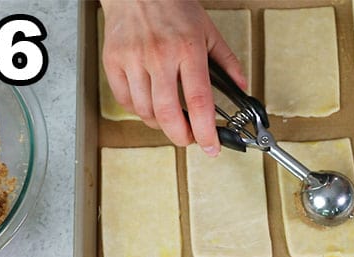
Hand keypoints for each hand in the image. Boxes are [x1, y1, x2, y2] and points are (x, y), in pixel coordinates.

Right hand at [99, 0, 245, 153]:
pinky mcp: (113, 63)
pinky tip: (149, 104)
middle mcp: (159, 56)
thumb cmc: (172, 6)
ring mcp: (133, 60)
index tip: (211, 146)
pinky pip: (125, 101)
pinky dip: (138, 110)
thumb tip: (240, 87)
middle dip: (180, 136)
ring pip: (144, 111)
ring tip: (169, 119)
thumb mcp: (207, 29)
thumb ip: (226, 61)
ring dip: (159, 124)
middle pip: (167, 114)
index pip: (199, 100)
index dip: (204, 130)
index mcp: (187, 48)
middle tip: (188, 139)